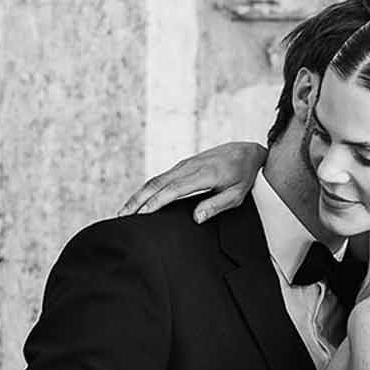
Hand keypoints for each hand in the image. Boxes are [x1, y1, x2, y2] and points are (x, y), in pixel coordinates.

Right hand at [118, 140, 267, 220]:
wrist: (247, 151)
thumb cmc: (243, 176)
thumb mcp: (236, 194)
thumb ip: (216, 205)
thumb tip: (196, 218)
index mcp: (203, 175)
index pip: (173, 190)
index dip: (155, 203)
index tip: (141, 215)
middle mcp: (190, 167)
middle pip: (157, 183)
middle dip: (138, 199)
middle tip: (122, 215)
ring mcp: (185, 164)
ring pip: (156, 179)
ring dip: (139, 194)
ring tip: (125, 210)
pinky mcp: (183, 165)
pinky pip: (162, 177)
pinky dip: (148, 188)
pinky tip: (140, 199)